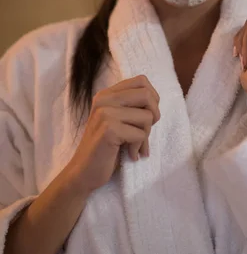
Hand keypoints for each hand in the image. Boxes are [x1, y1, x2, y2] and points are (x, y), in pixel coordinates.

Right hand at [65, 75, 159, 195]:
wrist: (83, 172)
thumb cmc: (106, 148)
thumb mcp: (118, 120)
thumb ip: (132, 107)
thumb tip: (157, 103)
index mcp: (107, 94)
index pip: (141, 80)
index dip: (153, 98)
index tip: (147, 115)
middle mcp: (104, 99)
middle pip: (147, 95)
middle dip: (154, 115)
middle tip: (145, 131)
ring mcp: (105, 113)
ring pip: (147, 116)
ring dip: (146, 135)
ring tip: (134, 146)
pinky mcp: (109, 130)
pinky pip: (140, 134)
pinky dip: (139, 147)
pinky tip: (130, 154)